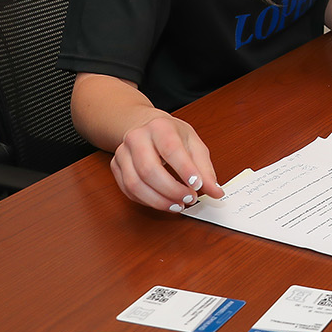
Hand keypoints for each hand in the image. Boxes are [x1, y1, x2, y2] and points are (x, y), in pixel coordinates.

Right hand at [110, 113, 224, 212]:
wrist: (144, 125)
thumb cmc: (172, 135)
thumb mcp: (194, 144)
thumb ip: (205, 169)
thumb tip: (216, 192)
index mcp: (160, 127)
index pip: (171, 149)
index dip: (185, 170)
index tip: (197, 186)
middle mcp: (137, 137)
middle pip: (149, 170)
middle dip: (171, 190)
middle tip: (190, 199)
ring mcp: (122, 152)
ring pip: (135, 184)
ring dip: (158, 200)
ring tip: (178, 205)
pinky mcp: (115, 166)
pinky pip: (128, 190)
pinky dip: (147, 201)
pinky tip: (163, 202)